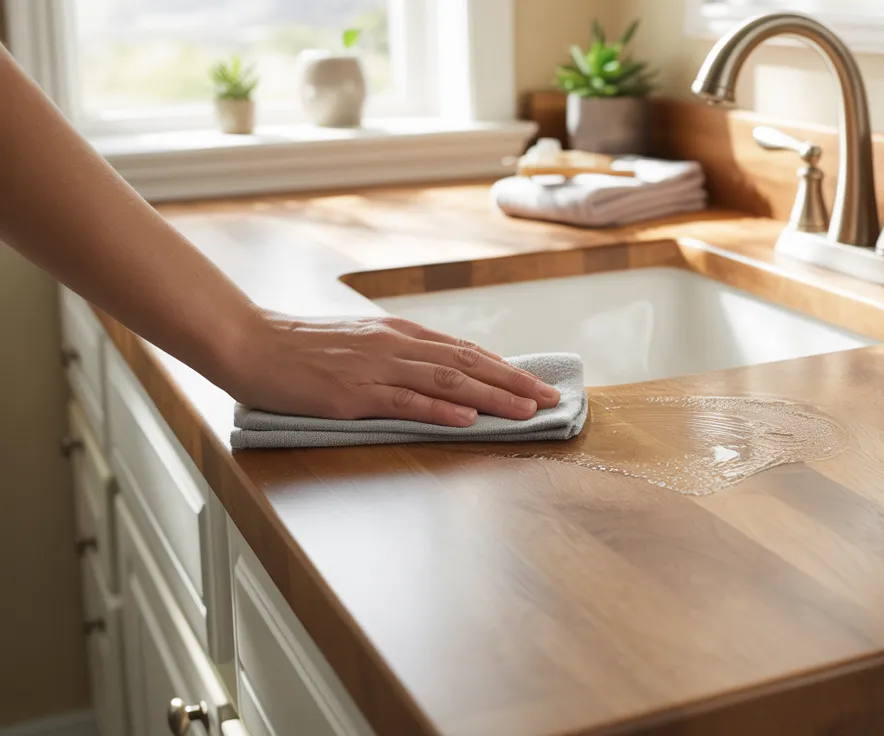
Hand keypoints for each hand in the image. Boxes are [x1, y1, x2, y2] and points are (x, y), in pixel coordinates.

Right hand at [222, 310, 559, 425]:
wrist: (250, 342)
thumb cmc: (301, 348)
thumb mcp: (359, 345)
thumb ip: (397, 357)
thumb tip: (436, 375)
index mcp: (398, 334)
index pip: (463, 351)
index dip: (504, 368)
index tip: (534, 383)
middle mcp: (395, 346)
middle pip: (467, 364)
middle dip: (513, 382)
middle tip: (549, 399)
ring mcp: (376, 369)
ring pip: (447, 382)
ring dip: (491, 397)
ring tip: (525, 411)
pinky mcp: (354, 394)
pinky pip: (405, 402)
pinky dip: (440, 411)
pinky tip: (467, 420)